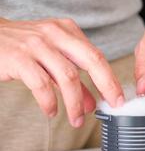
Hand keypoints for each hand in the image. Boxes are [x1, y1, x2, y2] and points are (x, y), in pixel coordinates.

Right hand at [0, 18, 123, 126]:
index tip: (118, 99)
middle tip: (111, 106)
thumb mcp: (51, 59)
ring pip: (68, 76)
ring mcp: (37, 44)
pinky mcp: (19, 57)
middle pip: (92, 60)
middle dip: (106, 85)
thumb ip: (72, 79)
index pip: (97, 56)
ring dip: (75, 103)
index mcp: (67, 30)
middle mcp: (55, 34)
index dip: (111, 79)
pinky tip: (51, 111)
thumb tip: (91, 103)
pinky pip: (41, 84)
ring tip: (76, 119)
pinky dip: (50, 101)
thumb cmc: (21, 49)